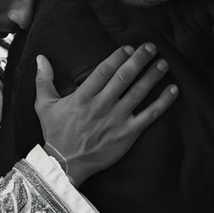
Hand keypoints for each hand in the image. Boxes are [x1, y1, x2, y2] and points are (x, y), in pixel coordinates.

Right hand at [34, 44, 177, 184]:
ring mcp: (116, 120)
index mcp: (82, 97)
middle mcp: (101, 106)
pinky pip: (149, 115)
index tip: (128, 47)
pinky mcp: (128, 134)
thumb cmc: (55, 133)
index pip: (104, 71)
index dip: (118, 57)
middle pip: (124, 77)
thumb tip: (40, 58)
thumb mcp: (44, 105)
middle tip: (150, 47)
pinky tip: (173, 90)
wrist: (65, 164)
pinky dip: (163, 102)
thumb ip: (44, 80)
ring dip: (153, 76)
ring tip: (163, 63)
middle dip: (139, 59)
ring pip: (139, 92)